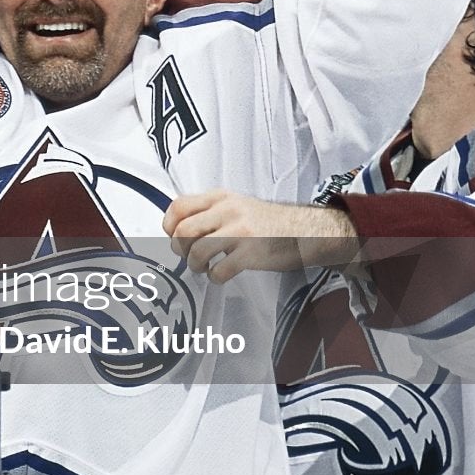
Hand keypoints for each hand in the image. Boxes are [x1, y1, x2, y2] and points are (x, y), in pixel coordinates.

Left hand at [162, 189, 357, 283]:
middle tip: (188, 256)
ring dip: (195, 265)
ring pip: (197, 251)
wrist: (305, 230)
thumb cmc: (269, 222)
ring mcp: (240, 231)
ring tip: (204, 267)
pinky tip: (221, 274)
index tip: (173, 237)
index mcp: (221, 197)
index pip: (179, 206)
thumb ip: (210, 211)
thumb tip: (178, 228)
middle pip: (183, 230)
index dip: (169, 225)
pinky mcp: (251, 253)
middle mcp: (228, 210)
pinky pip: (219, 270)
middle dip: (180, 249)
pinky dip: (215, 277)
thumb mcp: (237, 204)